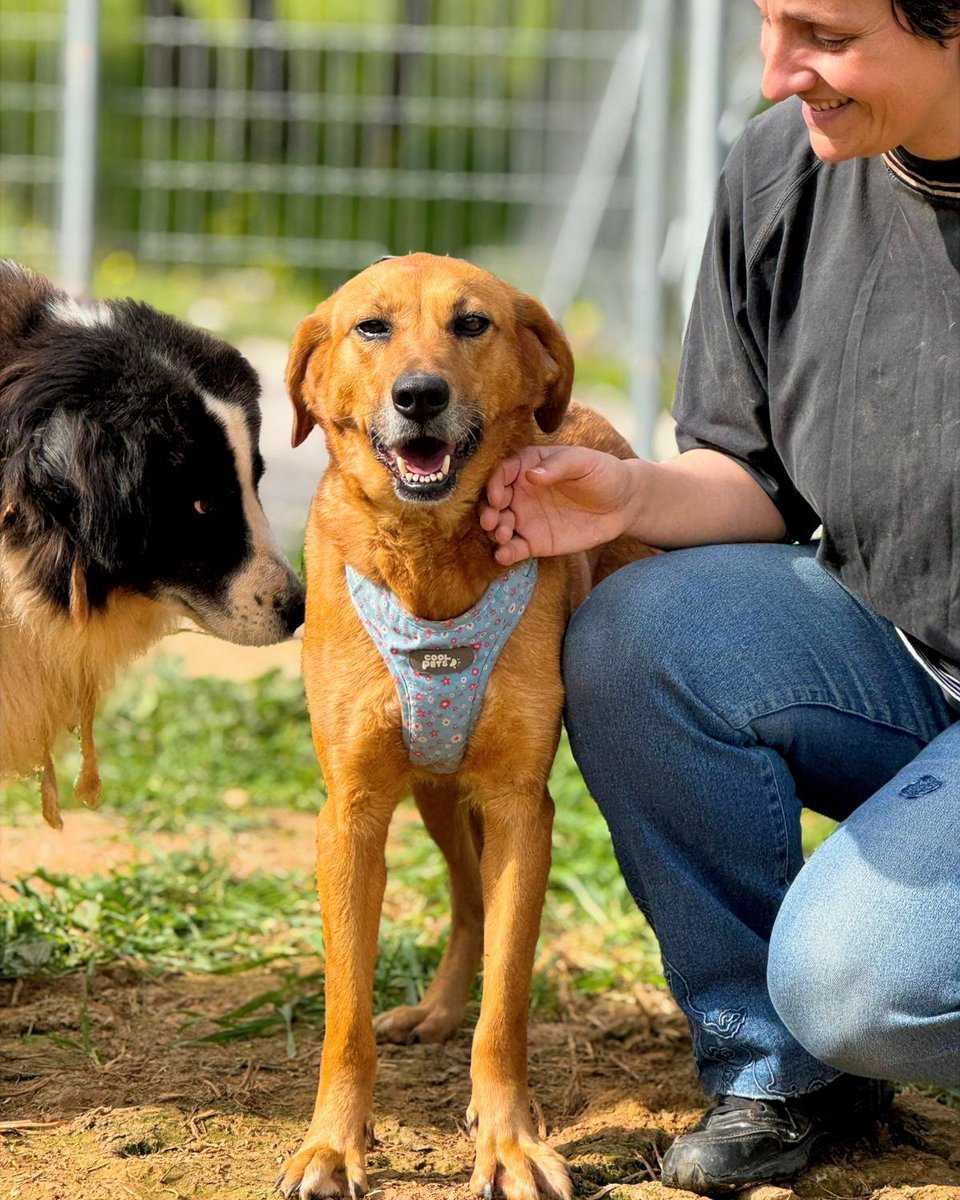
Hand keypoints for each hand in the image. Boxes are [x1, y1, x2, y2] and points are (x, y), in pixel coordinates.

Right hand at [479, 445, 638, 565]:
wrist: (623, 504)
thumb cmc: (603, 474)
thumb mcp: (584, 462)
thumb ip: (558, 466)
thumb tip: (531, 474)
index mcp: (529, 466)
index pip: (503, 473)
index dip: (495, 484)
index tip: (499, 498)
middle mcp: (521, 492)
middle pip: (494, 501)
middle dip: (488, 511)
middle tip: (492, 521)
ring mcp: (526, 517)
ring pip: (499, 525)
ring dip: (495, 532)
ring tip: (504, 536)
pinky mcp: (534, 541)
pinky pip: (514, 548)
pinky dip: (505, 553)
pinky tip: (504, 555)